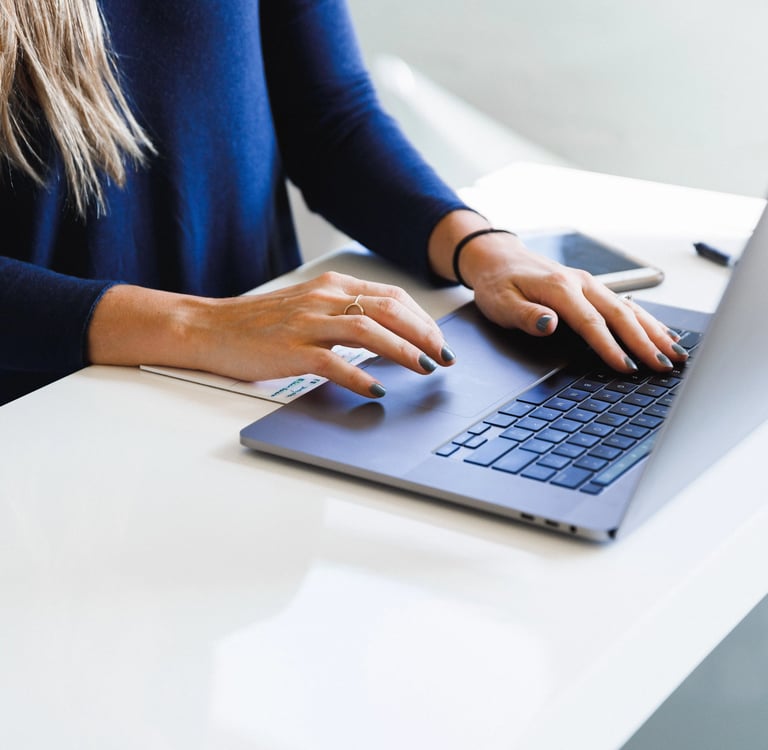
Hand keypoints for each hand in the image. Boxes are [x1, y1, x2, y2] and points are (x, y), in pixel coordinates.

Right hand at [89, 272, 455, 397]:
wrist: (210, 327)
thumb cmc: (260, 323)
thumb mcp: (309, 306)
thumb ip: (344, 314)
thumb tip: (388, 335)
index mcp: (331, 286)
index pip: (391, 296)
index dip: (422, 318)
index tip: (440, 340)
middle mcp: (323, 299)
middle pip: (388, 309)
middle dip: (424, 334)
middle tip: (444, 356)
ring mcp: (307, 323)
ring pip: (368, 331)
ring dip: (403, 351)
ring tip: (425, 369)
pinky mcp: (291, 350)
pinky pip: (334, 363)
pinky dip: (360, 376)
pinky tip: (377, 390)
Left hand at [429, 212, 688, 371]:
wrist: (498, 258)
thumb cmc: (497, 284)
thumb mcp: (501, 303)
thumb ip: (526, 315)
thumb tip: (550, 324)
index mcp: (559, 288)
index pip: (591, 322)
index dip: (610, 347)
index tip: (626, 367)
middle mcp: (581, 283)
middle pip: (620, 315)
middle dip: (645, 342)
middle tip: (664, 366)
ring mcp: (590, 284)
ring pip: (629, 309)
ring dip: (654, 331)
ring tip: (675, 354)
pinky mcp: (592, 288)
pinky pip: (626, 304)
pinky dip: (647, 320)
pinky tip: (663, 334)